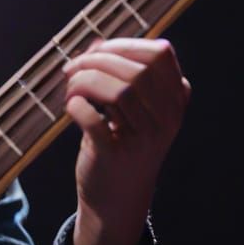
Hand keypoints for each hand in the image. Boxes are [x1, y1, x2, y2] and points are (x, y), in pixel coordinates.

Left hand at [60, 38, 189, 244]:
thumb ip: (121, 76)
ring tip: (70, 88)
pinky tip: (70, 107)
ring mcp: (143, 141)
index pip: (160, 54)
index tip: (96, 52)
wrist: (116, 200)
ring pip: (118, 91)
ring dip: (84, 80)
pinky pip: (93, 120)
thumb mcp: (131, 109)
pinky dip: (76, 106)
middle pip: (136, 70)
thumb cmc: (121, 144)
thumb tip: (96, 45)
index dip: (124, 44)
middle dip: (96, 61)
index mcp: (174, 102)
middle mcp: (166, 121)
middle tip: (72, 69)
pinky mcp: (115, 157)